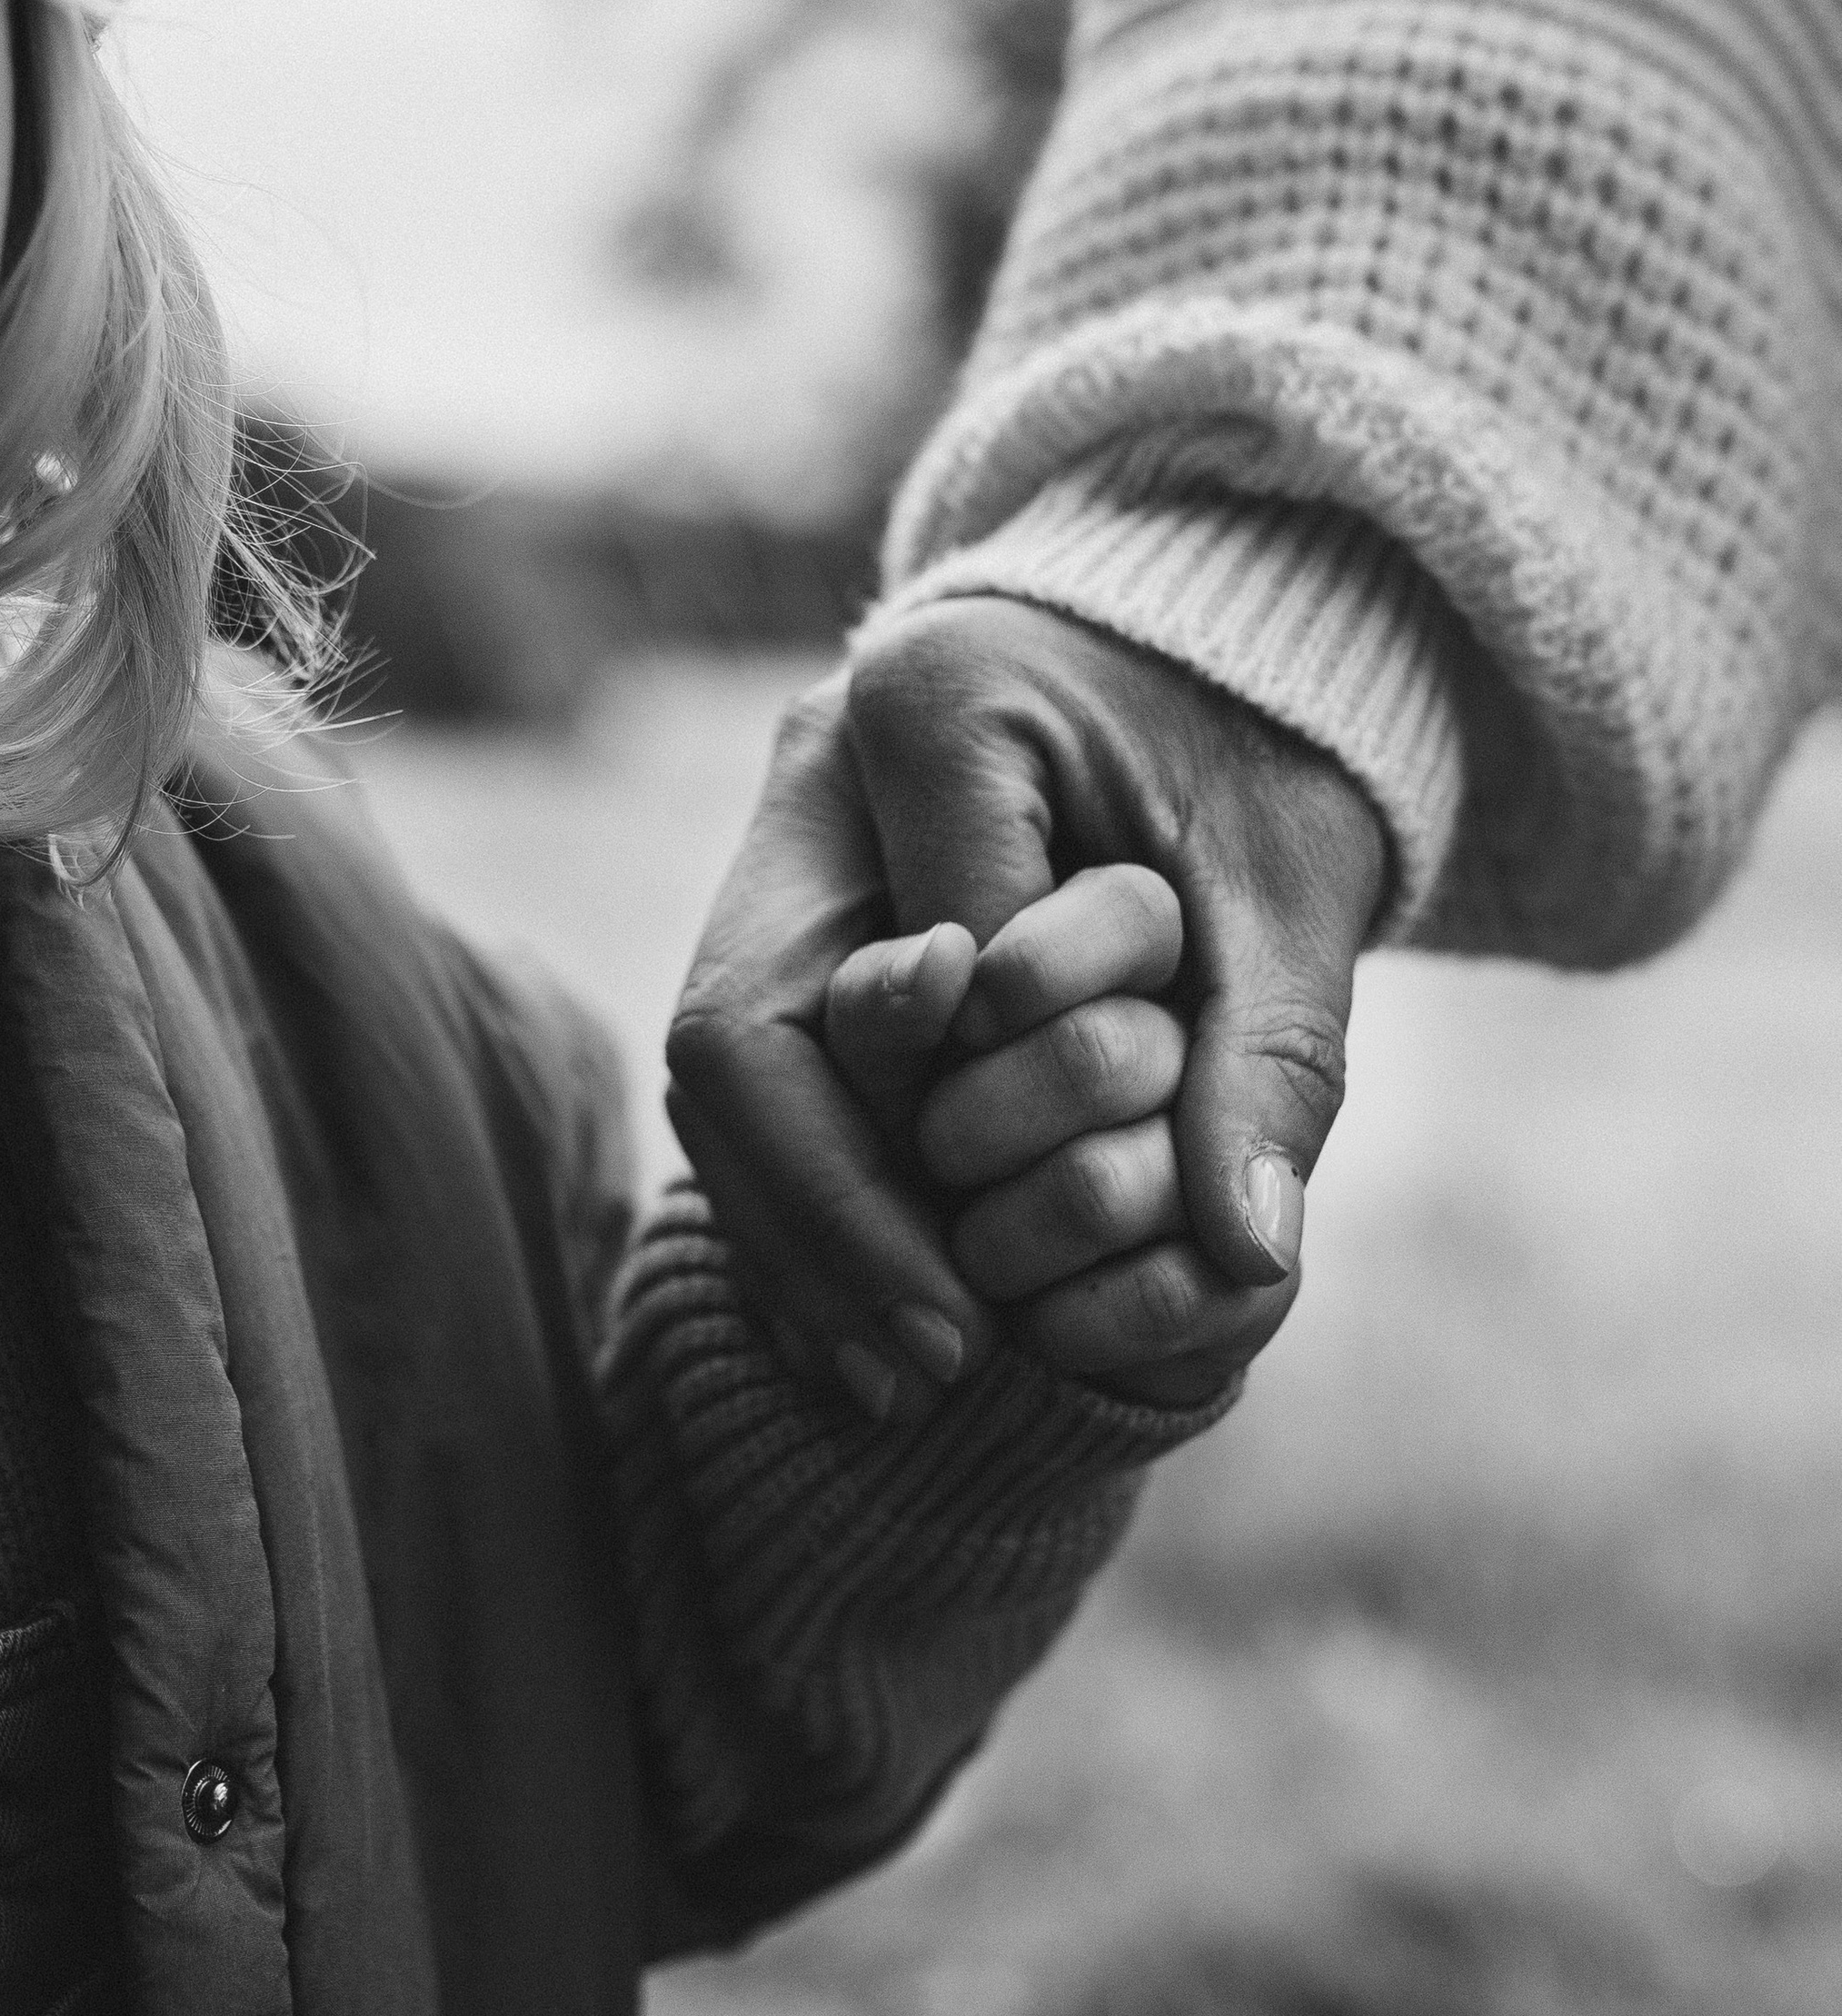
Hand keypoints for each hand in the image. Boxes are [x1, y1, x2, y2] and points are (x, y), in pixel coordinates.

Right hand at [666, 597, 1384, 1409]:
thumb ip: (1271, 1057)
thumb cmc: (1270, 743)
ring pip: (721, 1058)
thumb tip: (1247, 1254)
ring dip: (796, 1228)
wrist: (1227, 641)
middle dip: (816, 1220)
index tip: (979, 1319)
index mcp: (933, 709)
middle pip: (734, 1029)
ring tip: (896, 1373)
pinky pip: (756, 1062)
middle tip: (925, 1363)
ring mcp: (791, 821)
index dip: (911, 1171)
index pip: (890, 988)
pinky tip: (861, 1315)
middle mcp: (819, 759)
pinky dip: (804, 1189)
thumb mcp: (1295, 888)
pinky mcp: (797, 888)